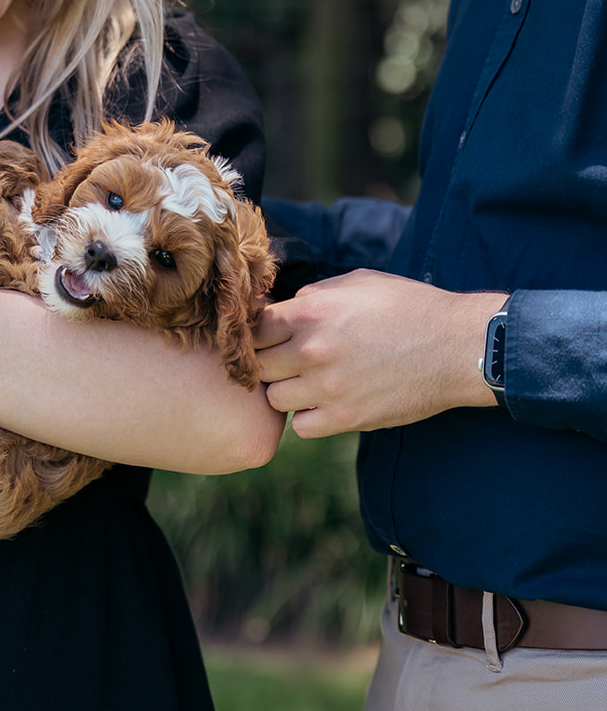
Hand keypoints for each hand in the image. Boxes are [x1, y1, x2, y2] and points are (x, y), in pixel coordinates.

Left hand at [253, 270, 507, 437]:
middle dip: (270, 363)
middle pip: (259, 366)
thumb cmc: (410, 308)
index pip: (254, 328)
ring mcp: (328, 387)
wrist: (456, 346)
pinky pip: (301, 427)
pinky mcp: (347, 417)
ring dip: (288, 392)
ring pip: (275, 399)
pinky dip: (309, 418)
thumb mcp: (359, 283)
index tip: (273, 338)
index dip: (261, 333)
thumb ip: (315, 295)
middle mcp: (313, 350)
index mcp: (312, 311)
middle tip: (290, 363)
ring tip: (310, 384)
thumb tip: (286, 308)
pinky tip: (326, 404)